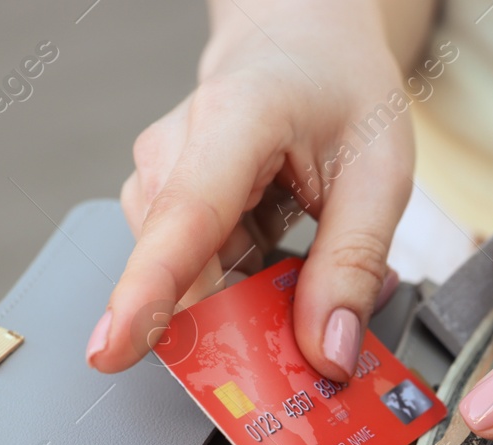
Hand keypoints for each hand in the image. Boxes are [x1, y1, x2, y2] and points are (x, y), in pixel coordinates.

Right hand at [87, 6, 413, 379]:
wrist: (304, 43)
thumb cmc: (338, 87)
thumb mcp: (379, 173)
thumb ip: (352, 265)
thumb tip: (327, 352)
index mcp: (234, 119)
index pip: (183, 218)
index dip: (148, 293)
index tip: (114, 349)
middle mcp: (174, 146)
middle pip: (182, 271)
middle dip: (240, 321)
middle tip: (305, 323)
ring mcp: (157, 176)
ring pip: (186, 281)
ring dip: (244, 298)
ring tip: (298, 251)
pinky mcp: (158, 203)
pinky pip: (189, 273)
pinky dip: (235, 282)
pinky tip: (270, 245)